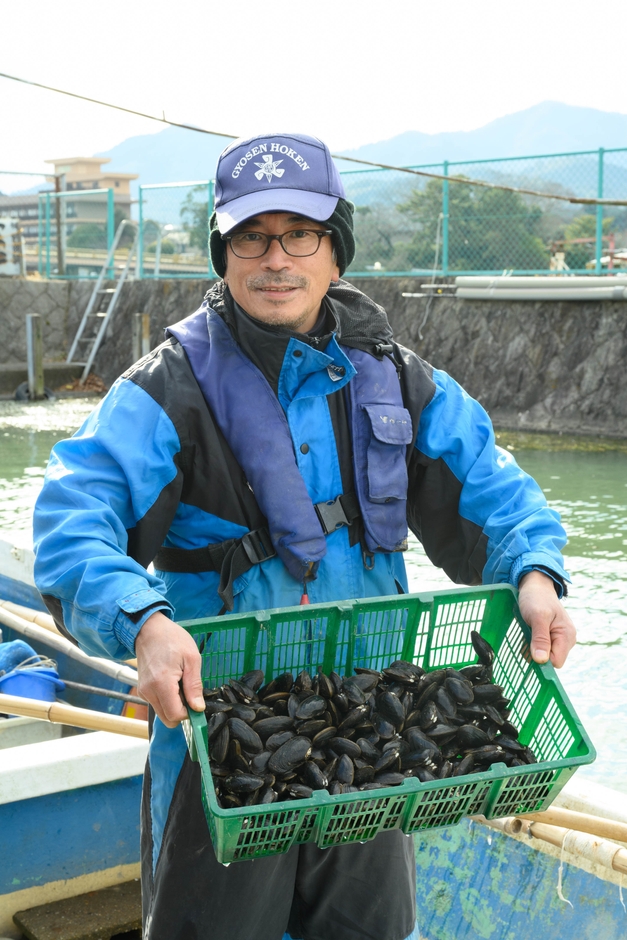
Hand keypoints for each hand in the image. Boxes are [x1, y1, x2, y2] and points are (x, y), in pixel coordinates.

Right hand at [135, 611, 204, 726]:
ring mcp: (143, 691)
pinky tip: (172, 682)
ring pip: (162, 712)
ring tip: (180, 682)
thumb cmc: (172, 639)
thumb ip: (194, 686)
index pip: (175, 715)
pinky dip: (167, 699)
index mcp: (162, 683)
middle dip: (181, 711)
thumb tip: (198, 708)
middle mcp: (149, 691)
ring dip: (174, 705)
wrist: (149, 629)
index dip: (189, 714)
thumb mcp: (192, 658)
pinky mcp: (142, 690)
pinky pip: (157, 703)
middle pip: (167, 719)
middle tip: (189, 691)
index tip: (196, 702)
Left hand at [517, 570, 575, 667]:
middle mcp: (566, 639)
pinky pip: (541, 648)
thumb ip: (540, 638)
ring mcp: (559, 638)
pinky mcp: (551, 636)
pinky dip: (532, 643)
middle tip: (527, 635)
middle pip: (550, 660)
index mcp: (567, 636)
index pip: (556, 662)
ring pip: (544, 655)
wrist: (535, 585)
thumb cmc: (536, 598)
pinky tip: (529, 632)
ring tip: (528, 631)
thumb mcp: (537, 617)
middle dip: (536, 652)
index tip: (530, 646)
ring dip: (532, 647)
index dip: (542, 658)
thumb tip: (541, 660)